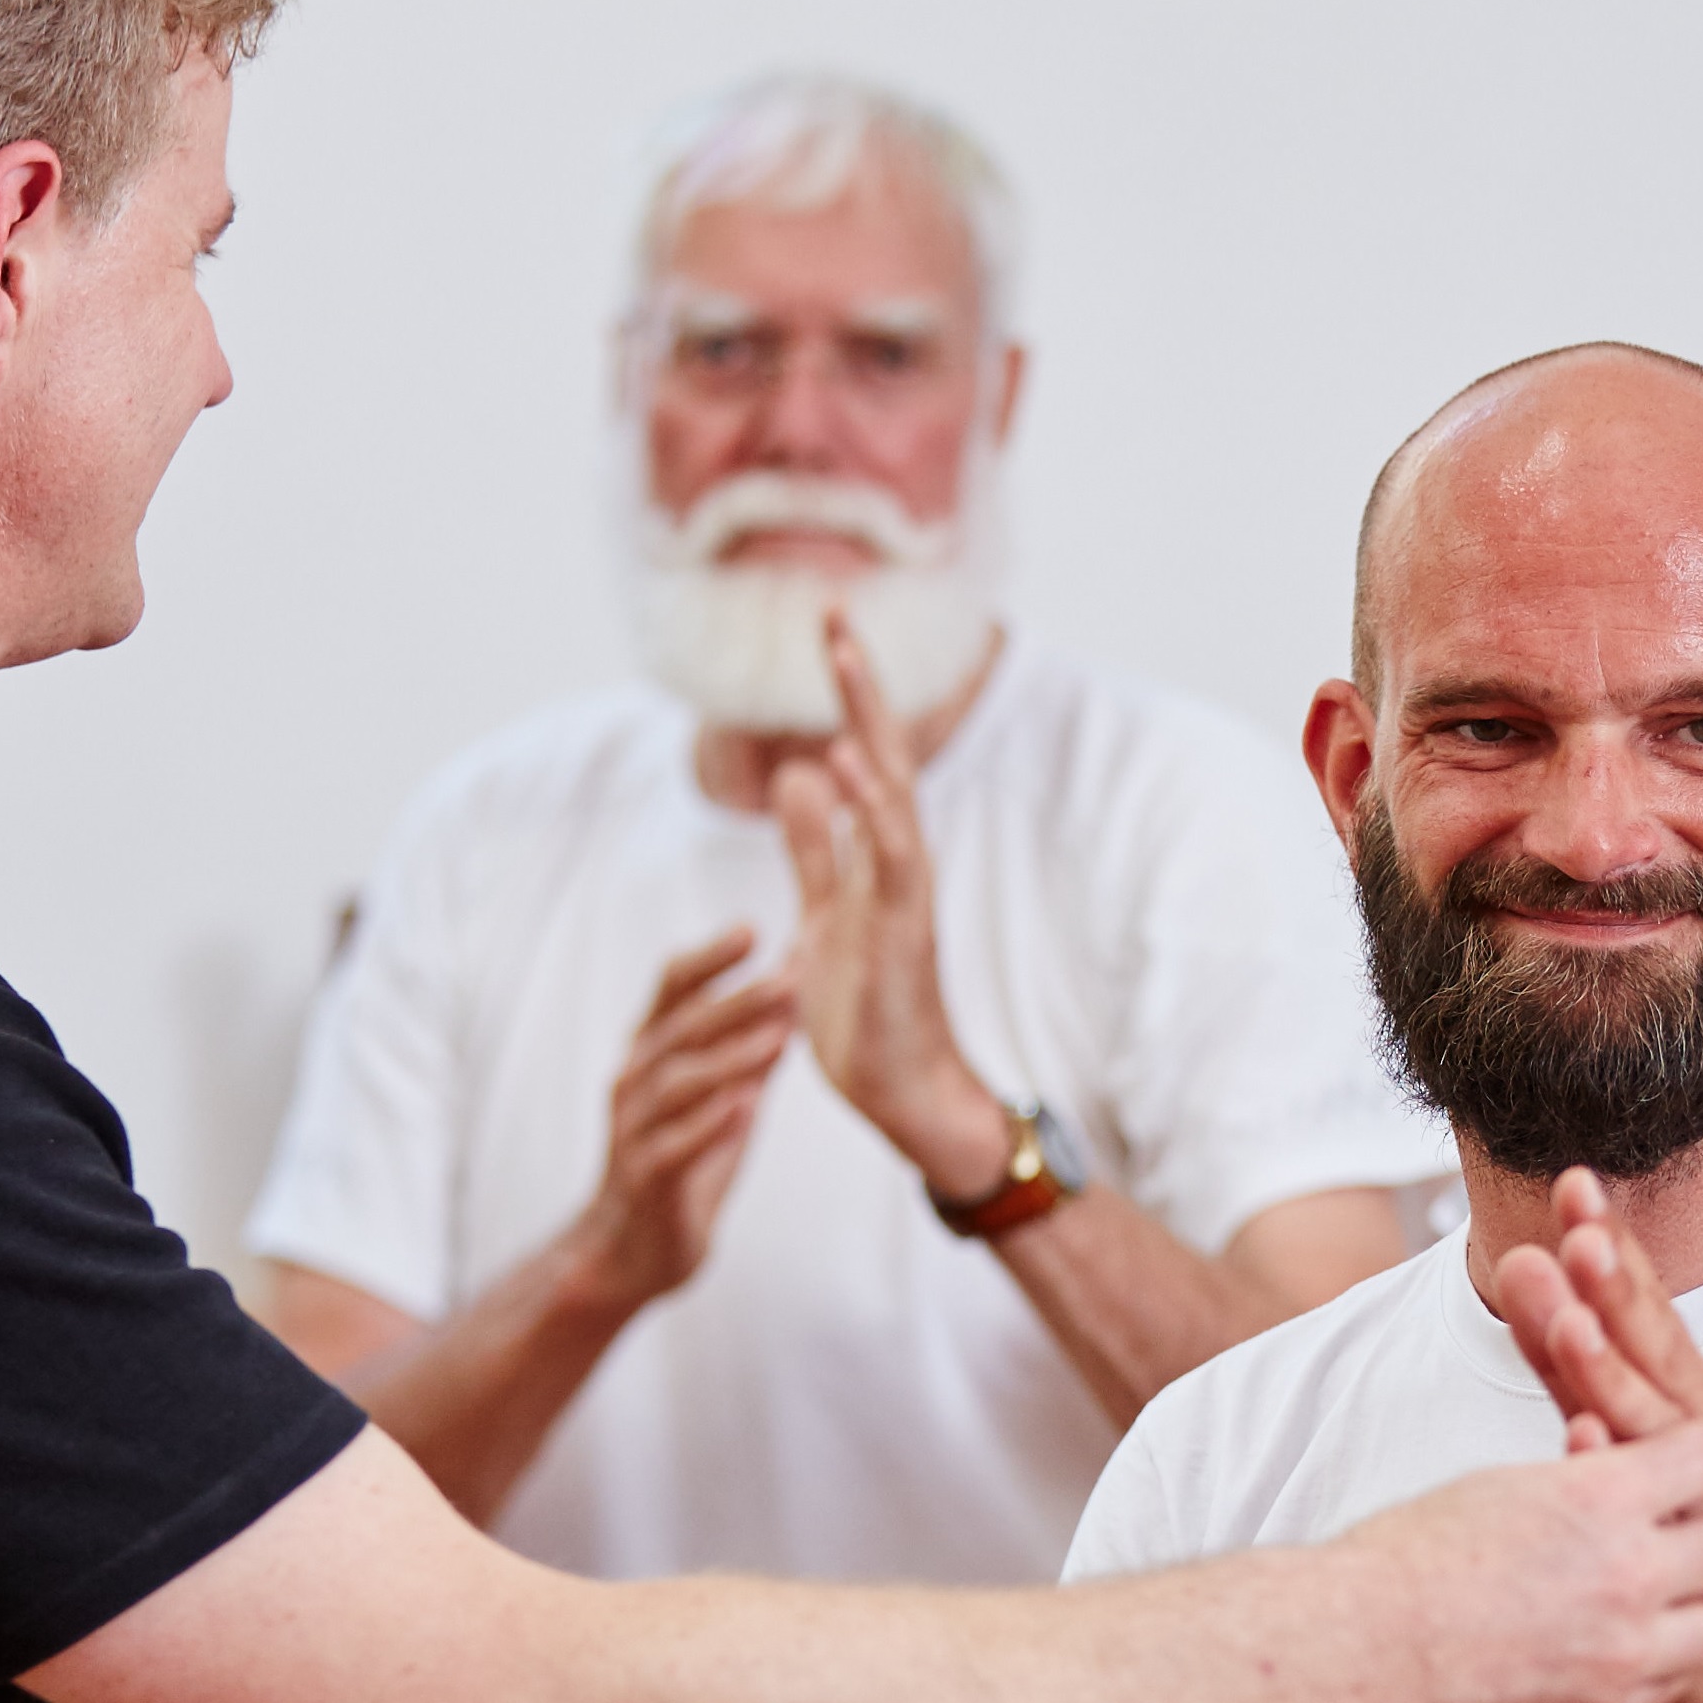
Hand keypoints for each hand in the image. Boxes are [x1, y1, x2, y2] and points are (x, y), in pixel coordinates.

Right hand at [569, 929, 795, 1309]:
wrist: (635, 1249)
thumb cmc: (683, 1163)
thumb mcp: (724, 1099)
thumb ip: (752, 1051)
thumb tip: (797, 993)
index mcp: (651, 1051)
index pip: (673, 988)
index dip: (710, 958)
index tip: (754, 929)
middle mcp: (634, 1080)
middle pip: (682, 1028)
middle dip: (736, 1001)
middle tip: (789, 980)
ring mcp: (634, 1129)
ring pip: (677, 1083)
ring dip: (729, 1058)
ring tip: (777, 1039)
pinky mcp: (645, 1178)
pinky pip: (672, 1146)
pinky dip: (707, 1124)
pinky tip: (743, 1106)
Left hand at [769, 612, 1005, 1195]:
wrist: (901, 1089)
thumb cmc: (867, 1007)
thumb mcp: (825, 909)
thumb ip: (816, 846)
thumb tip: (797, 774)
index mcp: (876, 852)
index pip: (861, 753)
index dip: (845, 692)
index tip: (825, 627)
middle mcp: (897, 858)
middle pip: (881, 750)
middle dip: (857, 682)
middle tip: (831, 612)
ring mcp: (905, 888)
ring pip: (890, 787)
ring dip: (867, 722)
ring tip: (840, 658)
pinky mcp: (903, 925)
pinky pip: (891, 852)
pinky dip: (871, 803)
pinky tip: (845, 760)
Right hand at [1323, 1418, 1702, 1702]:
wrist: (1355, 1652)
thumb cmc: (1404, 1562)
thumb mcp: (1502, 1487)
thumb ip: (1580, 1479)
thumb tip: (1611, 1456)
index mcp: (1598, 1498)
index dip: (1701, 1459)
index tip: (1686, 1467)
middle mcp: (1629, 1576)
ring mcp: (1627, 1654)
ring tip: (1686, 1595)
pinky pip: (1675, 1683)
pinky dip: (1665, 1662)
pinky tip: (1623, 1646)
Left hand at [1487, 1168, 1702, 1702]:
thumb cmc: (1672, 1529)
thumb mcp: (1619, 1426)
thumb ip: (1574, 1357)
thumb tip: (1525, 1268)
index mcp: (1671, 1393)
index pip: (1636, 1306)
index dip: (1610, 1245)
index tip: (1574, 1181)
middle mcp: (1693, 1430)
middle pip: (1650, 1345)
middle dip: (1613, 1284)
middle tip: (1575, 1223)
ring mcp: (1699, 1491)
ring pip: (1647, 1419)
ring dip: (1606, 1366)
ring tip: (1568, 1319)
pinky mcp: (1693, 1550)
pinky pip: (1647, 1508)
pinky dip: (1609, 1470)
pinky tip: (1579, 1440)